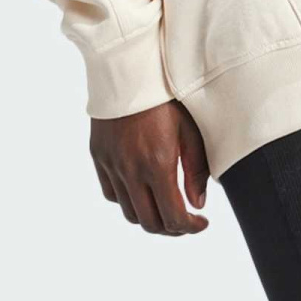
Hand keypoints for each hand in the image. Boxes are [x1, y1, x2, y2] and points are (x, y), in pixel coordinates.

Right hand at [90, 100, 210, 234]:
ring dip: (149, 217)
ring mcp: (111, 165)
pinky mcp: (99, 157)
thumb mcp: (190, 130)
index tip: (201, 223)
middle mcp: (131, 170)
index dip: (190, 228)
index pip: (173, 217)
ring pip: (129, 212)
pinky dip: (128, 201)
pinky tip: (143, 191)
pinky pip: (111, 193)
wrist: (129, 70)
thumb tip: (197, 203)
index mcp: (158, 165)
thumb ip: (196, 170)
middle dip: (171, 229)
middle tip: (186, 221)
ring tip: (165, 208)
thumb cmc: (166, 97)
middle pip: (149, 222)